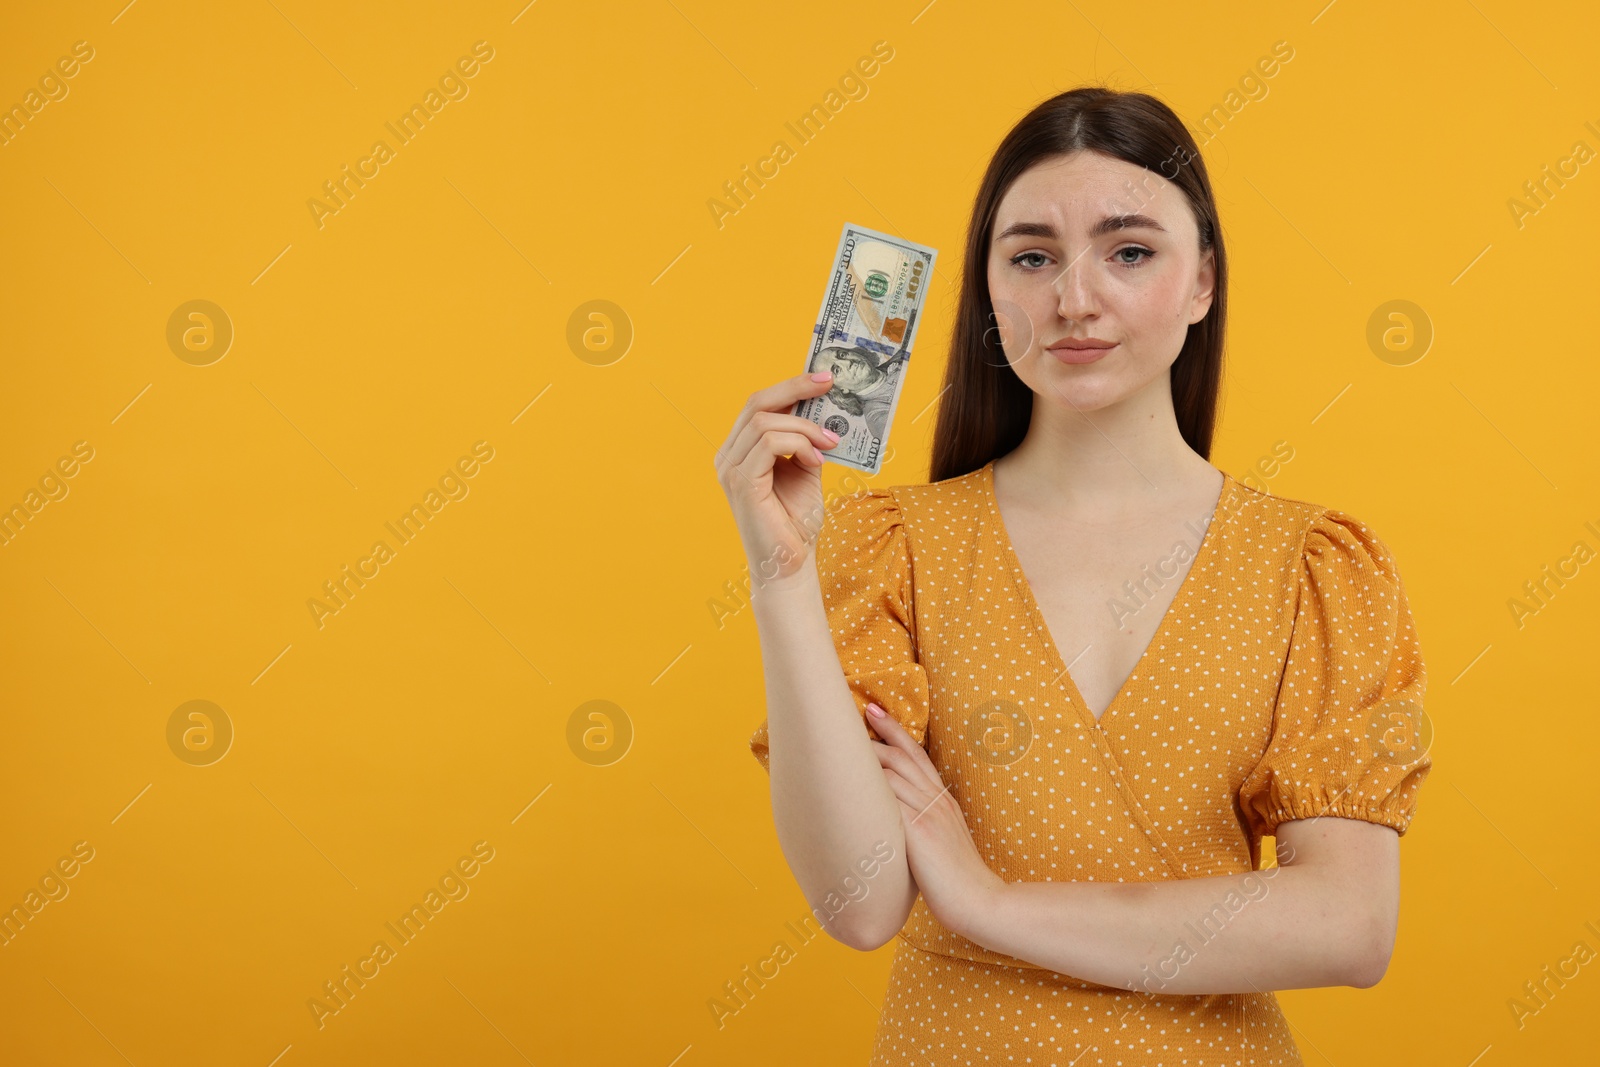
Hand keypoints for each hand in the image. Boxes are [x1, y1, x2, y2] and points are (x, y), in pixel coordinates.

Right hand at [714, 371, 843, 584]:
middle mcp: (728, 457)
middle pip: (757, 404)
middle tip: (830, 385)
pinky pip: (770, 444)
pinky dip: (799, 445)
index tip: (823, 378)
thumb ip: (805, 442)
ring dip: (805, 428)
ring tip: (829, 444)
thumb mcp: (804, 471)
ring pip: (765, 422)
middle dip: (796, 389)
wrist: (790, 564)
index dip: (790, 386)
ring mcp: (731, 470)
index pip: (759, 405)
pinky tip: (816, 462)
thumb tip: (825, 408)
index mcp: (739, 451)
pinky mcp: (742, 483)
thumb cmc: (796, 522)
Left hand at [865, 701, 1005, 941]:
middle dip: (878, 733)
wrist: (980, 903)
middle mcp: (937, 802)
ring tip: (841, 744)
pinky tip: (847, 781)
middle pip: (903, 756)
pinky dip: (869, 787)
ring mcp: (928, 815)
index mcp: (943, 802)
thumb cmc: (958, 882)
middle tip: (853, 714)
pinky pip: (890, 800)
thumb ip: (925, 826)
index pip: (918, 756)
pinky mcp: (919, 832)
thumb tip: (897, 823)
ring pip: (893, 773)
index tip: (875, 712)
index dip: (895, 731)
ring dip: (866, 757)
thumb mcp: (944, 843)